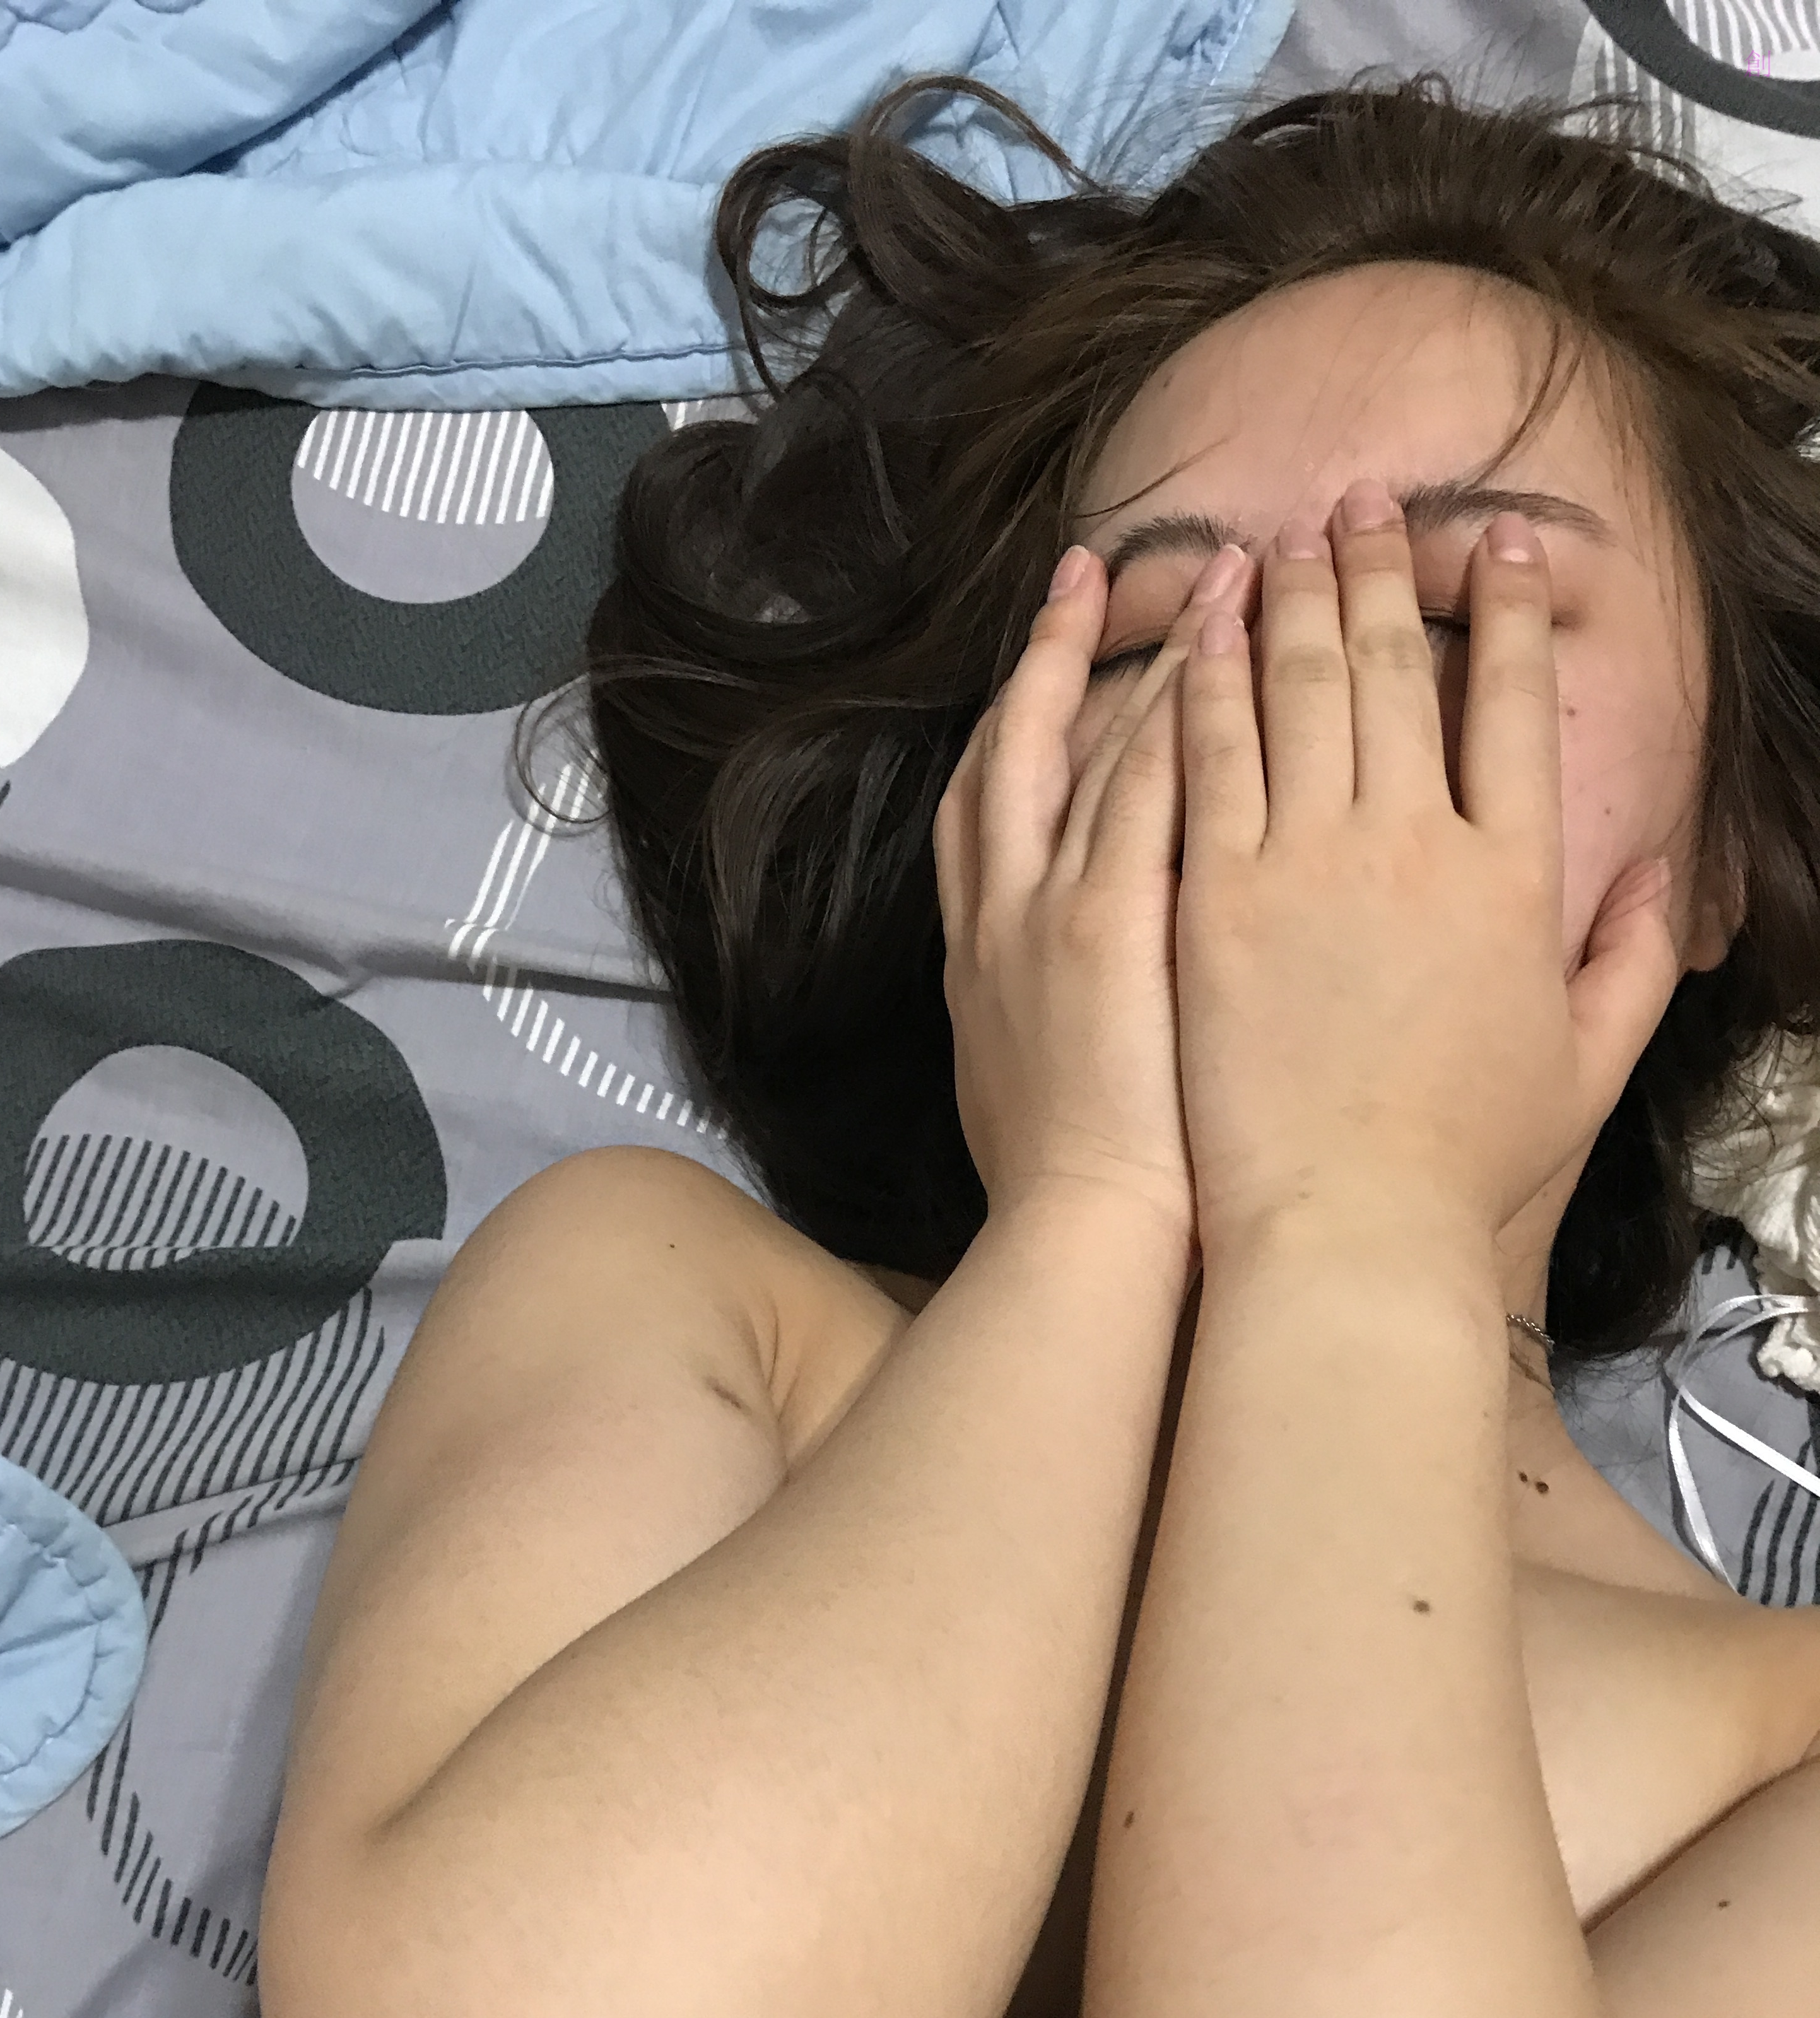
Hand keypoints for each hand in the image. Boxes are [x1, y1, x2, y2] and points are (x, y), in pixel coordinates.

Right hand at [934, 537, 1257, 1266]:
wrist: (1080, 1249)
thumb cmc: (1081, 1207)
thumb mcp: (1032, 1099)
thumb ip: (1047, 1027)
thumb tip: (1075, 1008)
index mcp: (977, 958)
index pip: (985, 809)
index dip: (1015, 727)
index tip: (1050, 668)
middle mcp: (996, 914)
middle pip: (1010, 749)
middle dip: (1047, 657)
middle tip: (1094, 573)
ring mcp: (1047, 910)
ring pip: (1090, 745)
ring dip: (1149, 657)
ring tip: (1212, 575)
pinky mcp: (1110, 921)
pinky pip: (1146, 783)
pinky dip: (1182, 705)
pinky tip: (1235, 643)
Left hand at [1170, 480, 1681, 1266]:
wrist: (1345, 1228)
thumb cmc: (1462, 1166)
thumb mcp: (1586, 1065)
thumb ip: (1635, 963)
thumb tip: (1661, 882)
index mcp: (1515, 875)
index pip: (1516, 704)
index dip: (1508, 612)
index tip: (1495, 546)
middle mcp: (1416, 843)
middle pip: (1398, 669)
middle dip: (1381, 568)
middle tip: (1363, 500)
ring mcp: (1309, 863)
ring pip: (1301, 689)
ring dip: (1297, 597)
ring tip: (1289, 532)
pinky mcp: (1217, 897)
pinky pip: (1208, 758)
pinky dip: (1207, 678)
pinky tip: (1204, 626)